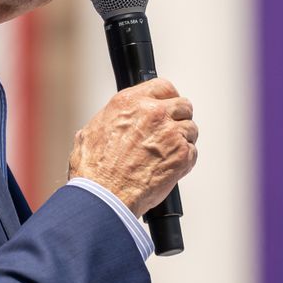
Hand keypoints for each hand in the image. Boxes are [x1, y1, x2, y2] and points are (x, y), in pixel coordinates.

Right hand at [68, 78, 197, 216]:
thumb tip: (107, 123)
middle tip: (170, 131)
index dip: (167, 97)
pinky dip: (184, 160)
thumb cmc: (95, 171)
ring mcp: (170, 133)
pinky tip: (169, 167)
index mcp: (130, 102)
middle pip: (182, 105)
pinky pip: (192, 151)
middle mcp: (153, 113)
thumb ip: (106, 121)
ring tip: (167, 153)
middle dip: (178, 117)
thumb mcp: (90, 133)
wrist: (106, 196)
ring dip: (182, 140)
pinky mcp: (182, 155)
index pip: (162, 86)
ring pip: (190, 128)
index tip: (168, 106)